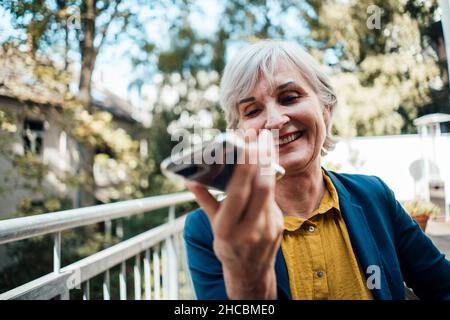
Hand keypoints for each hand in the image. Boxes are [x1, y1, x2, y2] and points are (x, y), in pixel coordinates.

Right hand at [186, 130, 283, 298]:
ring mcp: (268, 228)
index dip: (244, 167)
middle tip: (259, 133)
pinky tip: (265, 160)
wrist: (250, 273)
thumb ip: (205, 202)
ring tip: (265, 140)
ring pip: (271, 189)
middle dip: (261, 157)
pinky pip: (274, 196)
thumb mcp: (214, 227)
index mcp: (228, 230)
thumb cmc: (228, 247)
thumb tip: (190, 180)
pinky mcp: (279, 225)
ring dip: (268, 162)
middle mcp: (251, 229)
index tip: (245, 143)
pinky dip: (269, 176)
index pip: (238, 193)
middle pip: (261, 187)